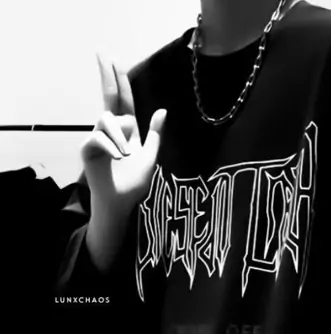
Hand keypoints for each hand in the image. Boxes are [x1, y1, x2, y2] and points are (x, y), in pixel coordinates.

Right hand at [81, 52, 165, 216]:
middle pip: (109, 97)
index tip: (114, 59)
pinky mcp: (87, 148)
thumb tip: (162, 110)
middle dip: (107, 75)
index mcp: (127, 131)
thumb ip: (155, 135)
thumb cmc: (134, 184)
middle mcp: (111, 130)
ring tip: (126, 155)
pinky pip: (99, 136)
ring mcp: (98, 137)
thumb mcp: (150, 157)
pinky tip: (117, 158)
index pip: (124, 101)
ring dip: (120, 136)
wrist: (120, 203)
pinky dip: (111, 146)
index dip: (120, 80)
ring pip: (108, 119)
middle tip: (102, 52)